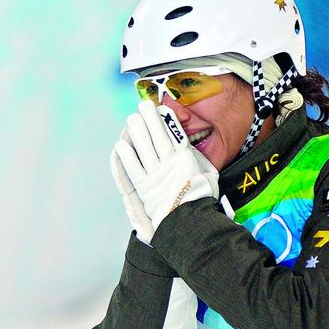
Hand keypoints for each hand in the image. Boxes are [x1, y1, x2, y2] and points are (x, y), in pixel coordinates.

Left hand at [115, 101, 218, 231]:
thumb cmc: (201, 197)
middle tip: (141, 107)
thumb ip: (196, 158)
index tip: (159, 109)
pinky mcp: (145, 188)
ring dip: (137, 132)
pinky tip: (121, 145)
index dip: (164, 121)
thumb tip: (187, 145)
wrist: (191, 221)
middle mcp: (169, 164)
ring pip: (144, 149)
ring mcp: (156, 175)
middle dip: (149, 120)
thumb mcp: (206, 172)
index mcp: (185, 159)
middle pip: (156, 137)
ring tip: (131, 119)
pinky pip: (133, 169)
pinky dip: (127, 157)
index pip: (173, 135)